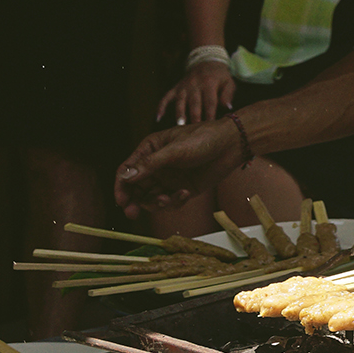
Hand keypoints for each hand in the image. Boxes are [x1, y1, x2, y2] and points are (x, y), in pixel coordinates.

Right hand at [116, 121, 243, 215]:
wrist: (232, 144)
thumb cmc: (203, 138)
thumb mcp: (175, 150)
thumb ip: (150, 164)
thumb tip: (126, 177)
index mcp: (149, 150)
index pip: (127, 170)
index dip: (121, 187)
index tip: (121, 201)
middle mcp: (156, 166)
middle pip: (136, 189)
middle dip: (134, 202)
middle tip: (132, 213)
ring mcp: (169, 179)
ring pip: (152, 198)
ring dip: (156, 203)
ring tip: (167, 199)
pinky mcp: (183, 188)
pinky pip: (171, 202)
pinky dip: (175, 202)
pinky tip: (185, 194)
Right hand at [157, 60, 234, 125]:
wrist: (207, 62)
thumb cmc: (220, 77)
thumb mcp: (229, 82)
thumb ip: (228, 95)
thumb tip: (228, 107)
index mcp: (209, 84)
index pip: (210, 101)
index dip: (210, 113)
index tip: (210, 125)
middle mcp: (194, 85)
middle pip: (194, 103)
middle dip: (194, 116)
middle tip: (194, 128)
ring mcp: (183, 87)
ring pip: (180, 101)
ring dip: (179, 113)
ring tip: (180, 125)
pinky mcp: (175, 88)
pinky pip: (166, 97)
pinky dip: (161, 107)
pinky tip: (158, 118)